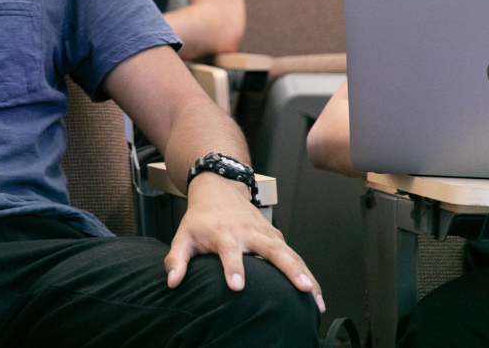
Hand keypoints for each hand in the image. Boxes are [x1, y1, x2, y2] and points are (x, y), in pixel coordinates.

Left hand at [165, 172, 323, 312]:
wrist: (219, 189)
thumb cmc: (200, 218)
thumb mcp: (183, 235)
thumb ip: (176, 259)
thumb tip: (172, 282)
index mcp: (224, 233)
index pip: (229, 251)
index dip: (233, 268)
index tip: (236, 286)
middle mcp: (249, 232)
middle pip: (272, 250)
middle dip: (288, 270)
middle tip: (301, 288)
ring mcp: (266, 234)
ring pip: (290, 254)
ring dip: (305, 274)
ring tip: (316, 299)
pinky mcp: (277, 237)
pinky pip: (295, 257)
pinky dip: (307, 274)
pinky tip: (316, 295)